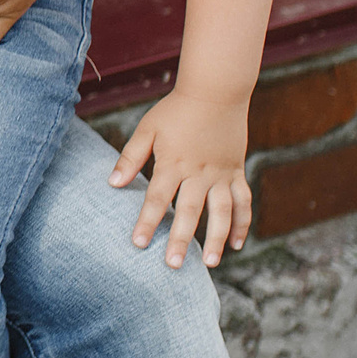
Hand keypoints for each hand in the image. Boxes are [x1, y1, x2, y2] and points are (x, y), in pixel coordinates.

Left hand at [109, 92, 252, 267]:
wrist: (216, 92)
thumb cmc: (175, 111)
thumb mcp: (147, 129)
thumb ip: (130, 157)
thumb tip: (112, 184)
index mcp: (173, 164)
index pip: (157, 199)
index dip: (147, 222)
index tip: (139, 244)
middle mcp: (199, 173)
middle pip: (190, 211)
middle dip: (182, 239)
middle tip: (174, 265)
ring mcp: (221, 174)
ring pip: (222, 212)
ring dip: (219, 238)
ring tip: (211, 263)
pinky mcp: (236, 172)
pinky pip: (243, 201)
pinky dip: (243, 223)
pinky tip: (239, 243)